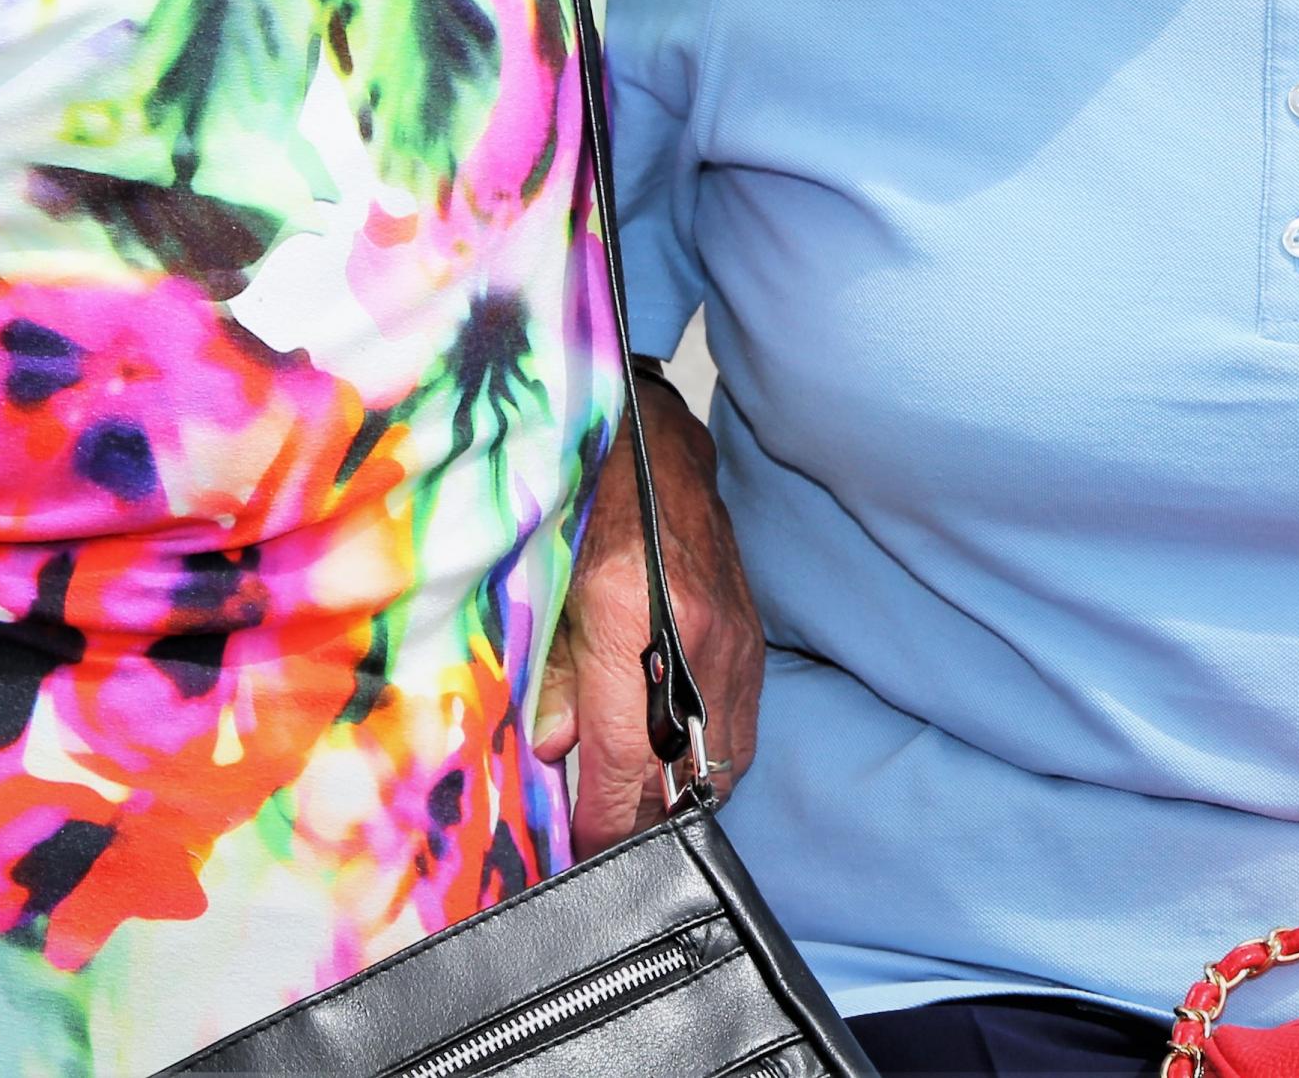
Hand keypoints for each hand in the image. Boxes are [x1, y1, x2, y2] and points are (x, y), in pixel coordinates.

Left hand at [532, 371, 760, 850]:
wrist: (657, 446)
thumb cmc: (588, 507)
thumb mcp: (546, 585)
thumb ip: (549, 672)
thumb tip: (550, 750)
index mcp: (628, 616)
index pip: (625, 754)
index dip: (606, 819)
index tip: (585, 851)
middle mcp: (692, 633)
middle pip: (687, 772)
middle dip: (649, 819)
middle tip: (609, 837)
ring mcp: (733, 637)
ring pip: (725, 758)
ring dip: (684, 792)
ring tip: (639, 807)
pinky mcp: (752, 637)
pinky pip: (742, 725)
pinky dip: (709, 755)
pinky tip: (674, 760)